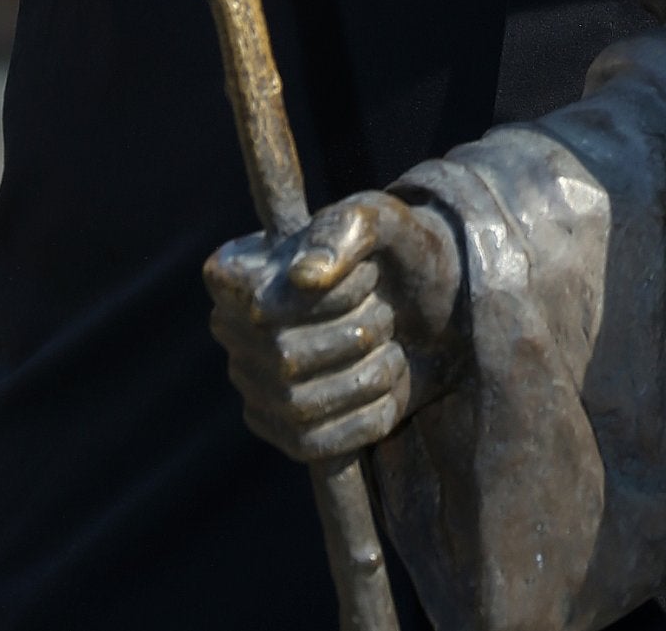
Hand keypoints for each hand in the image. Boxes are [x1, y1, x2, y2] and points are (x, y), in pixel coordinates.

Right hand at [205, 191, 463, 462]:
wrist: (433, 305)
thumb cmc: (395, 252)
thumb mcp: (381, 220)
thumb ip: (343, 231)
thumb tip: (304, 277)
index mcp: (237, 270)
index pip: (259, 301)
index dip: (327, 297)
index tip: (370, 273)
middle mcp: (232, 330)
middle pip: (285, 356)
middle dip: (358, 333)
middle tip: (387, 311)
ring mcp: (254, 385)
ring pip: (300, 404)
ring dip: (367, 375)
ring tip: (389, 345)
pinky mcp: (284, 432)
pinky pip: (317, 444)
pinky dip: (367, 416)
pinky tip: (387, 384)